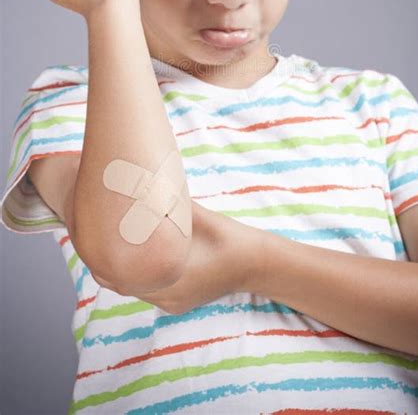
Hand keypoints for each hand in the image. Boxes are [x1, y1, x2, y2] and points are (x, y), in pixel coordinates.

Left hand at [96, 201, 265, 314]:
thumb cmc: (223, 235)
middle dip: (111, 264)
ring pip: (136, 290)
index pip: (117, 276)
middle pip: (122, 285)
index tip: (93, 239)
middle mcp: (165, 296)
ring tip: (118, 248)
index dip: (101, 258)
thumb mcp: (193, 215)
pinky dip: (143, 277)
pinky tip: (145, 260)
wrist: (253, 262)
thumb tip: (140, 183)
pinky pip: (152, 293)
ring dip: (127, 271)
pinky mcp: (179, 304)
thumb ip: (167, 204)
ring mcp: (172, 303)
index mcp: (165, 276)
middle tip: (100, 240)